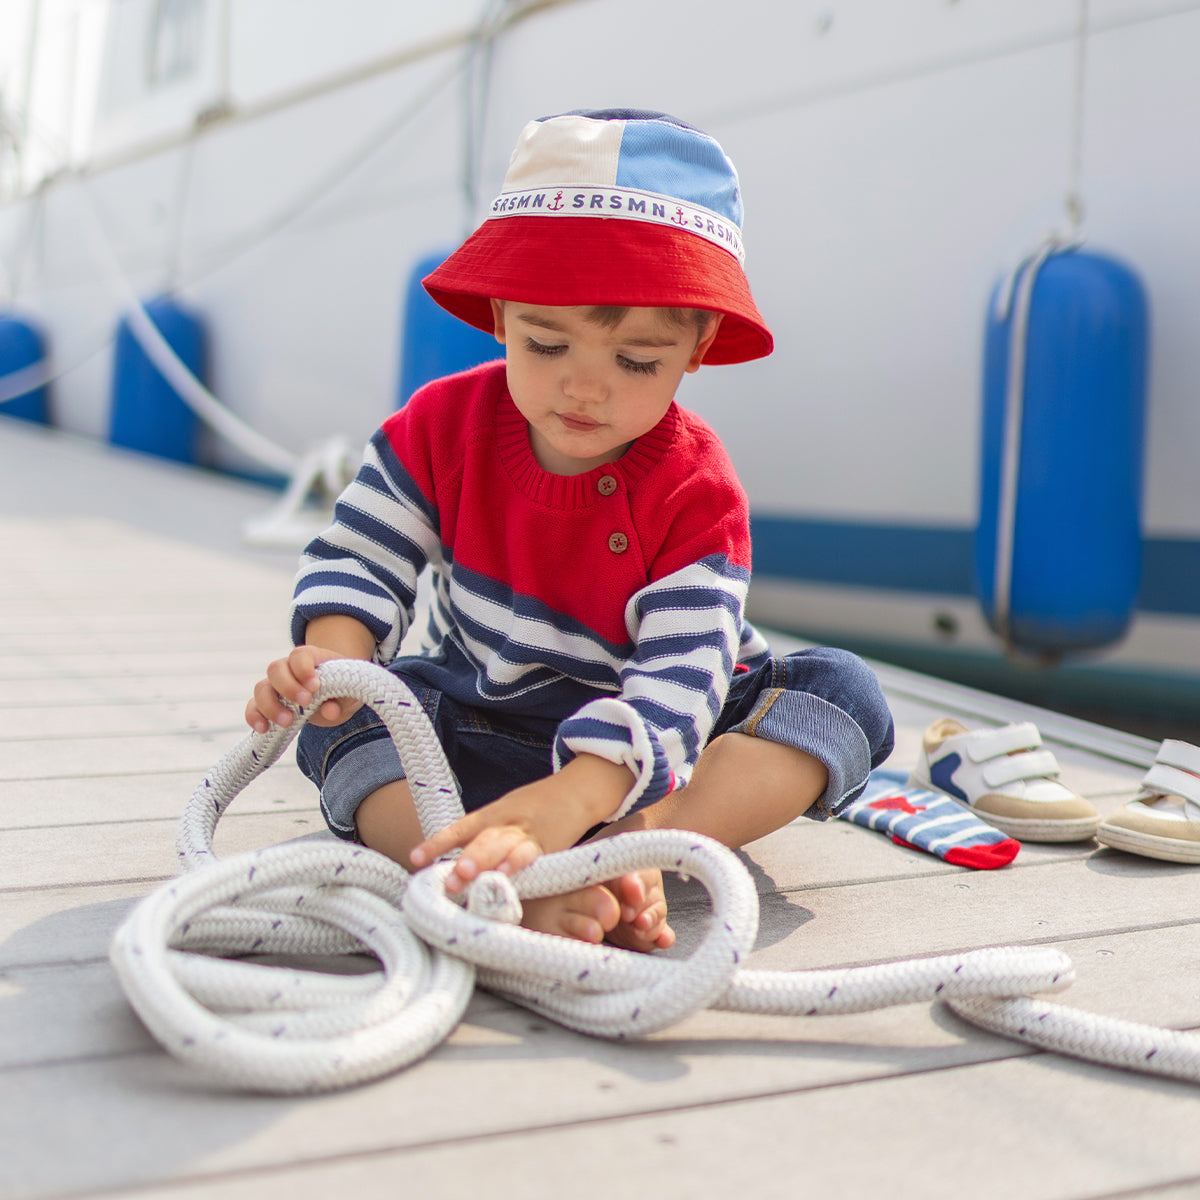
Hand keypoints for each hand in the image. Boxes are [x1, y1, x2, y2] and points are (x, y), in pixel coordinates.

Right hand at [245, 644, 362, 732]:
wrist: (336, 699)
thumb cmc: (342, 691)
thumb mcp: (348, 695)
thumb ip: (340, 701)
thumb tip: (331, 711)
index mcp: (310, 658)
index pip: (299, 656)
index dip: (304, 669)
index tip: (315, 686)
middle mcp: (288, 668)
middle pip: (276, 669)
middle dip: (288, 687)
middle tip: (306, 702)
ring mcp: (275, 685)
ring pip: (261, 688)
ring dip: (271, 705)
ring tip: (287, 722)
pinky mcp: (267, 703)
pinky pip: (253, 707)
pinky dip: (254, 717)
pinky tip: (264, 729)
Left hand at [410, 756, 634, 892]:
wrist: (578, 789)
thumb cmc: (539, 806)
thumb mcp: (507, 812)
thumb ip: (485, 834)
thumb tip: (454, 859)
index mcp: (493, 814)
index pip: (460, 828)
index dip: (438, 844)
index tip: (416, 859)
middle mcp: (506, 822)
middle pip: (482, 841)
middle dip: (464, 861)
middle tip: (448, 879)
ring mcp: (527, 833)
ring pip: (502, 848)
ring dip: (484, 864)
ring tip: (466, 878)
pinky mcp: (549, 844)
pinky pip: (531, 854)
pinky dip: (519, 864)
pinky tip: (508, 875)